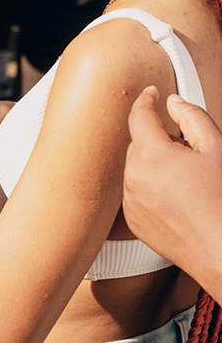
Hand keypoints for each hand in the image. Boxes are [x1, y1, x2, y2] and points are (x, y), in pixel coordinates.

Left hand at [123, 87, 221, 301]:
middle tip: (191, 155)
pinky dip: (151, 189)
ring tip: (188, 182)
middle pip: (140, 144)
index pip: (139, 116)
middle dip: (161, 142)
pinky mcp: (132, 220)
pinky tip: (178, 200)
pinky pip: (136, 193)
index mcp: (151, 155)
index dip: (147, 100)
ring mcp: (130, 200)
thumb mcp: (215, 149)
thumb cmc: (220, 201)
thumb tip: (174, 102)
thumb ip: (192, 118)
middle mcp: (133, 177)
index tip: (152, 93)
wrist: (219, 249)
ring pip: (137, 169)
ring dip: (155, 166)